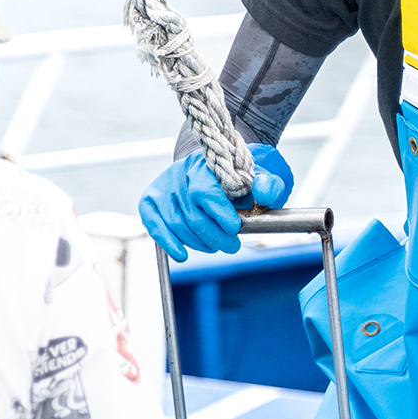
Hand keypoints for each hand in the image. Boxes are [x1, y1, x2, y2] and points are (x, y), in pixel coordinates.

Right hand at [137, 144, 291, 260]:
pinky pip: (153, 224)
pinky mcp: (150, 200)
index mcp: (206, 164)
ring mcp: (163, 187)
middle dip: (215, 236)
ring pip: (177, 224)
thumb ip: (267, 184)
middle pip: (192, 215)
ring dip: (198, 242)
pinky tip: (181, 254)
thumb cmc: (235, 177)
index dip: (220, 214)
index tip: (235, 228)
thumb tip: (264, 193)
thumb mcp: (257, 177)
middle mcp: (180, 173)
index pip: (206, 192)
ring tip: (215, 246)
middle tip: (232, 246)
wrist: (211, 166)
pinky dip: (167, 242)